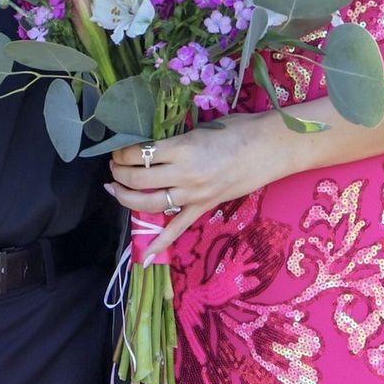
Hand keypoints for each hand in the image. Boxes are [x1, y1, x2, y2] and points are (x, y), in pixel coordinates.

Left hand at [106, 113, 287, 260]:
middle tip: (113, 168)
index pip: (140, 154)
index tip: (118, 149)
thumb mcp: (199, 128)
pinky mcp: (204, 207)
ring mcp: (194, 194)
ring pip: (150, 204)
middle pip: (139, 180)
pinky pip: (178, 228)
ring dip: (127, 198)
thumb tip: (151, 146)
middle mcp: (184, 174)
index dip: (123, 152)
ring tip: (115, 189)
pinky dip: (160, 242)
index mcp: (182, 148)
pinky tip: (144, 255)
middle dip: (119, 174)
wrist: (270, 147)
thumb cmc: (237, 129)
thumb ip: (175, 140)